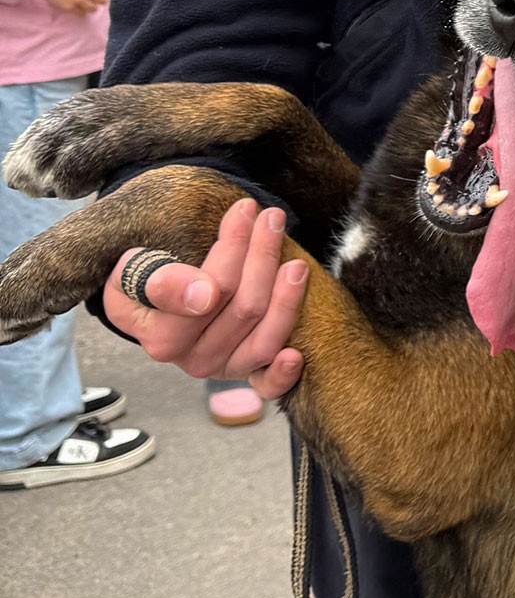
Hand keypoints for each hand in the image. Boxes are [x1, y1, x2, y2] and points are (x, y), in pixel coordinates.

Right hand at [101, 194, 306, 396]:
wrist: (152, 307)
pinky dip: (282, 373)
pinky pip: (267, 385)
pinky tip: (297, 354)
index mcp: (157, 333)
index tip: (243, 212)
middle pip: (243, 307)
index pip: (207, 288)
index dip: (231, 249)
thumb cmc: (146, 280)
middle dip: (262, 256)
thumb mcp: (135, 271)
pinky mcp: (242, 376)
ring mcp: (218, 369)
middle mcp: (188, 358)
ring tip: (296, 262)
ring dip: (286, 298)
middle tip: (272, 217)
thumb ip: (162, 281)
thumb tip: (205, 295)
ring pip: (263, 336)